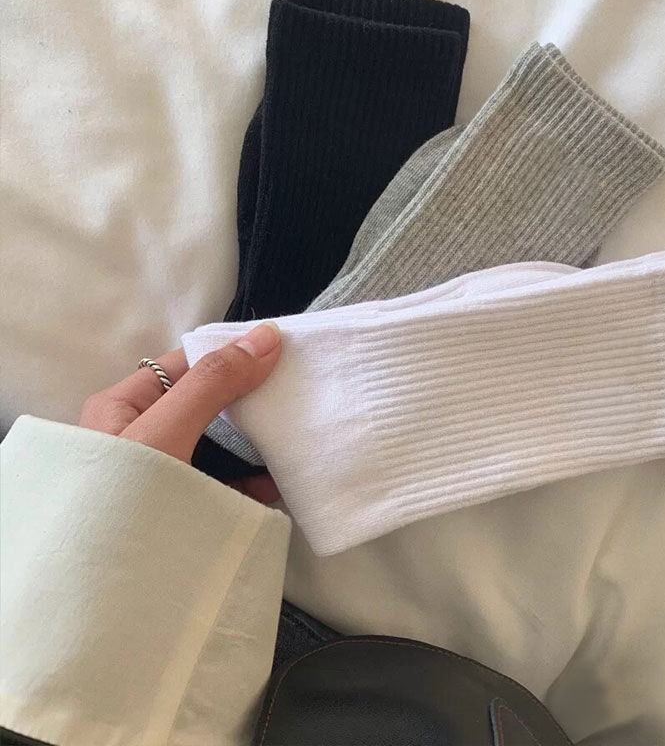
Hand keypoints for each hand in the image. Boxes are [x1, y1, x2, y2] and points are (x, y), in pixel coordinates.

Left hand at [79, 323, 281, 502]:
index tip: (279, 352)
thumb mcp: (164, 432)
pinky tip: (278, 485)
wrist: (96, 600)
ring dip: (254, 443)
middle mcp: (143, 436)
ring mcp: (164, 475)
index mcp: (124, 407)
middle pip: (205, 403)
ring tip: (294, 434)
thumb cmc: (118, 500)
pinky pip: (222, 485)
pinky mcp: (183, 509)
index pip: (185, 365)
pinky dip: (251, 482)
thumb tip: (266, 337)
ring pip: (217, 446)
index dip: (229, 354)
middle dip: (249, 399)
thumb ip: (213, 384)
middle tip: (295, 391)